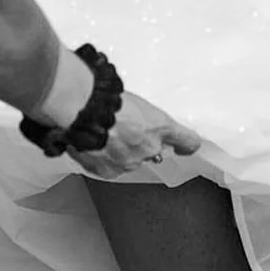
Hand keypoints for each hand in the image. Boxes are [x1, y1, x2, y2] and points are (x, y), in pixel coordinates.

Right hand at [69, 90, 201, 177]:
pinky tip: (94, 144)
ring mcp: (130, 162)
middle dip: (141, 143)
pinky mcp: (111, 171)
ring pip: (130, 159)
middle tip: (124, 130)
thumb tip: (137, 121)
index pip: (187, 141)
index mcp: (160, 126)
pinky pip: (111, 166)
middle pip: (153, 150)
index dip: (186, 145)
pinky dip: (104, 158)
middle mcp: (149, 148)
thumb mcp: (134, 100)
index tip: (186, 147)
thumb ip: (143, 116)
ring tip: (102, 134)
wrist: (82, 111)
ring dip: (121, 151)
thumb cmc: (106, 98)